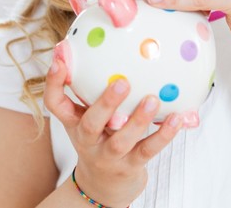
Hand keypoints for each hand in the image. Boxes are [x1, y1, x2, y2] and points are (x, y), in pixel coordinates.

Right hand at [44, 55, 181, 206]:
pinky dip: (164, 135)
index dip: (54, 83)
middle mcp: (87, 141)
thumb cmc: (98, 138)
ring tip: (152, 99)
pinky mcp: (130, 166)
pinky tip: (176, 118)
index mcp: (73, 123)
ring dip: (138, 120)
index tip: (59, 60)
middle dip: (105, 103)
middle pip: (90, 124)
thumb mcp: (87, 116)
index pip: (55, 104)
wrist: (103, 186)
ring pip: (121, 140)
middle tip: (122, 82)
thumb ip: (92, 88)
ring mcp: (109, 156)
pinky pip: (148, 150)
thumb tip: (106, 45)